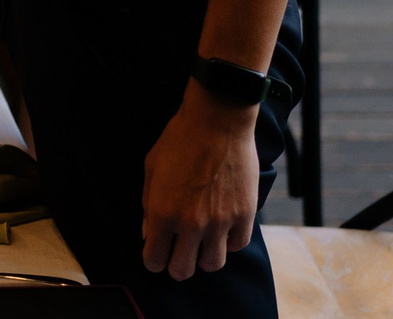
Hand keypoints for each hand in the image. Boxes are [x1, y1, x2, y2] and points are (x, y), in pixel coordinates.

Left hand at [140, 86, 261, 278]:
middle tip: (179, 251)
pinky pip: (236, 246)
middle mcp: (190, 224)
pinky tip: (222, 227)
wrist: (217, 121)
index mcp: (162, 213)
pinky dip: (228, 242)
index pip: (154, 260)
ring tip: (202, 241)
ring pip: (212, 265)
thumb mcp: (151, 168)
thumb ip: (148, 204)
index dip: (154, 259)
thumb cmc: (179, 140)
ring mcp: (220, 222)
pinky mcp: (244, 216)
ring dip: (204, 256)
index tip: (157, 252)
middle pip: (182, 271)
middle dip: (177, 265)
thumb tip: (148, 233)